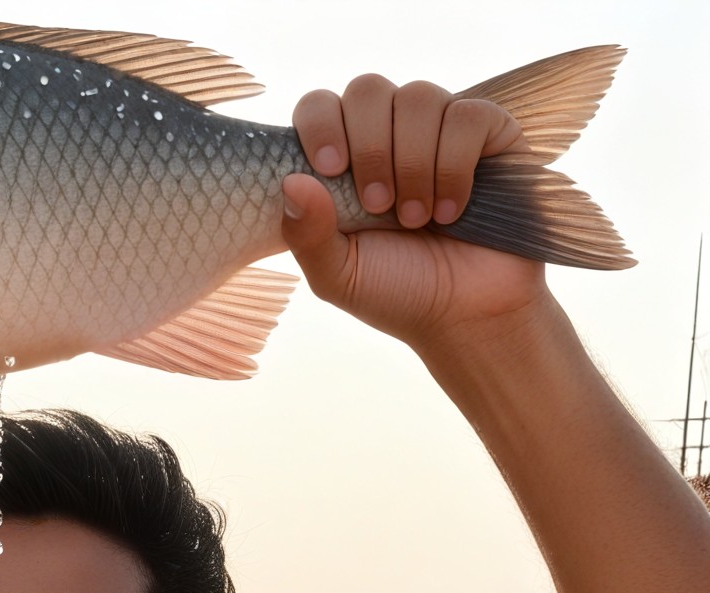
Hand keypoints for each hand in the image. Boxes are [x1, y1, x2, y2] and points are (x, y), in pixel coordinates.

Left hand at [282, 77, 547, 351]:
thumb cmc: (398, 292)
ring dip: (414, 164)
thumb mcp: (338, 276)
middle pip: (368, 89)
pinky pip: (468, 116)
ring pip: (418, 98)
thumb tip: (290, 182)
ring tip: (418, 220)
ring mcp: (440, 128)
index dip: (321, 123)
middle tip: (378, 206)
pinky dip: (455, 165)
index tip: (330, 167)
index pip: (322, 104)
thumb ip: (307, 235)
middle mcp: (392, 133)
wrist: (465, 317)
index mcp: (347, 157)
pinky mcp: (489, 133)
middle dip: (370, 148)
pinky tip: (453, 209)